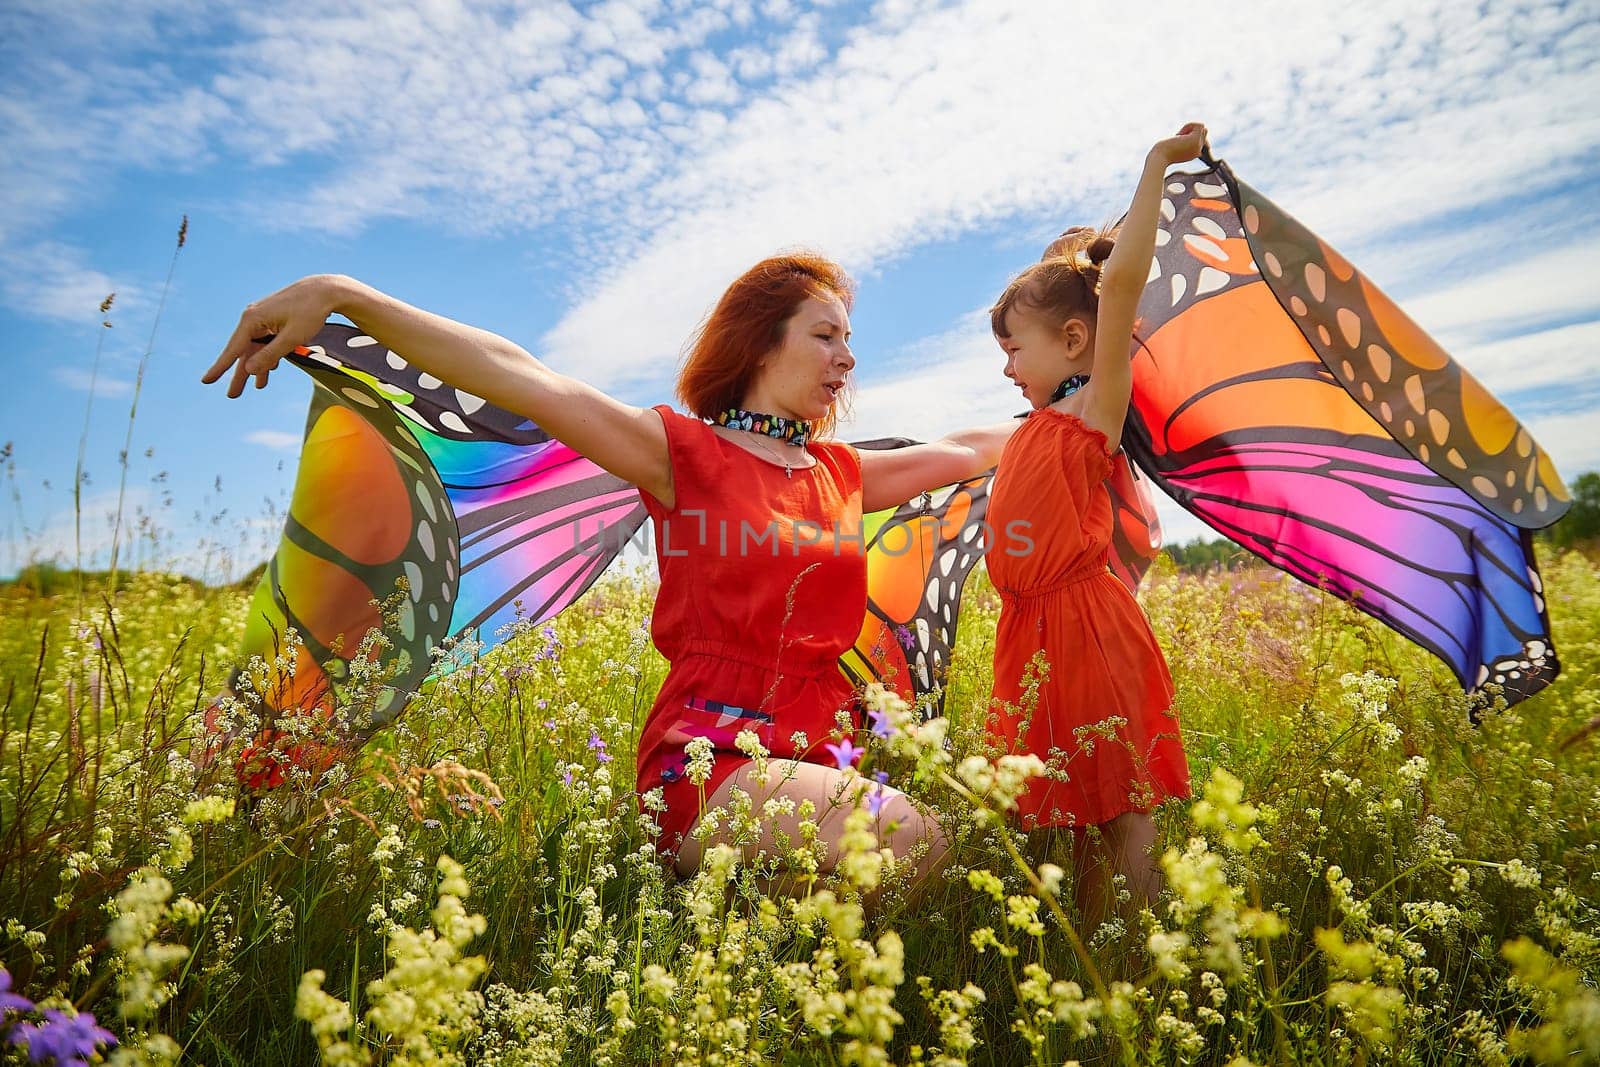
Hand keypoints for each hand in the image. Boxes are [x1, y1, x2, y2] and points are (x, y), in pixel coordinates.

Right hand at [202, 275, 344, 397]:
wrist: (325, 290)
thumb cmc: (310, 312)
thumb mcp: (292, 338)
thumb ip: (270, 355)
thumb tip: (248, 369)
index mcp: (252, 319)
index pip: (233, 349)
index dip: (220, 367)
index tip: (206, 381)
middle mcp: (253, 317)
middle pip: (243, 351)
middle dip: (240, 374)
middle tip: (232, 396)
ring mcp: (263, 318)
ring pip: (256, 348)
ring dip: (257, 367)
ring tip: (257, 387)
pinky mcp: (273, 319)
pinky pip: (266, 341)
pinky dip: (268, 356)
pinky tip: (270, 371)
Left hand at [1149, 122, 1208, 166]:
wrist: (1159, 158)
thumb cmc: (1162, 151)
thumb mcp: (1175, 143)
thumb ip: (1186, 136)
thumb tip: (1203, 126)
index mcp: (1193, 153)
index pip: (1200, 137)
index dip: (1189, 134)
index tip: (1176, 142)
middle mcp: (1198, 151)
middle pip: (1202, 131)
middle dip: (1189, 129)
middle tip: (1176, 138)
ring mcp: (1198, 146)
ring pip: (1202, 127)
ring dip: (1189, 127)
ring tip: (1177, 136)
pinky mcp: (1196, 140)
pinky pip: (1199, 125)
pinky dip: (1189, 125)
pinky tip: (1179, 134)